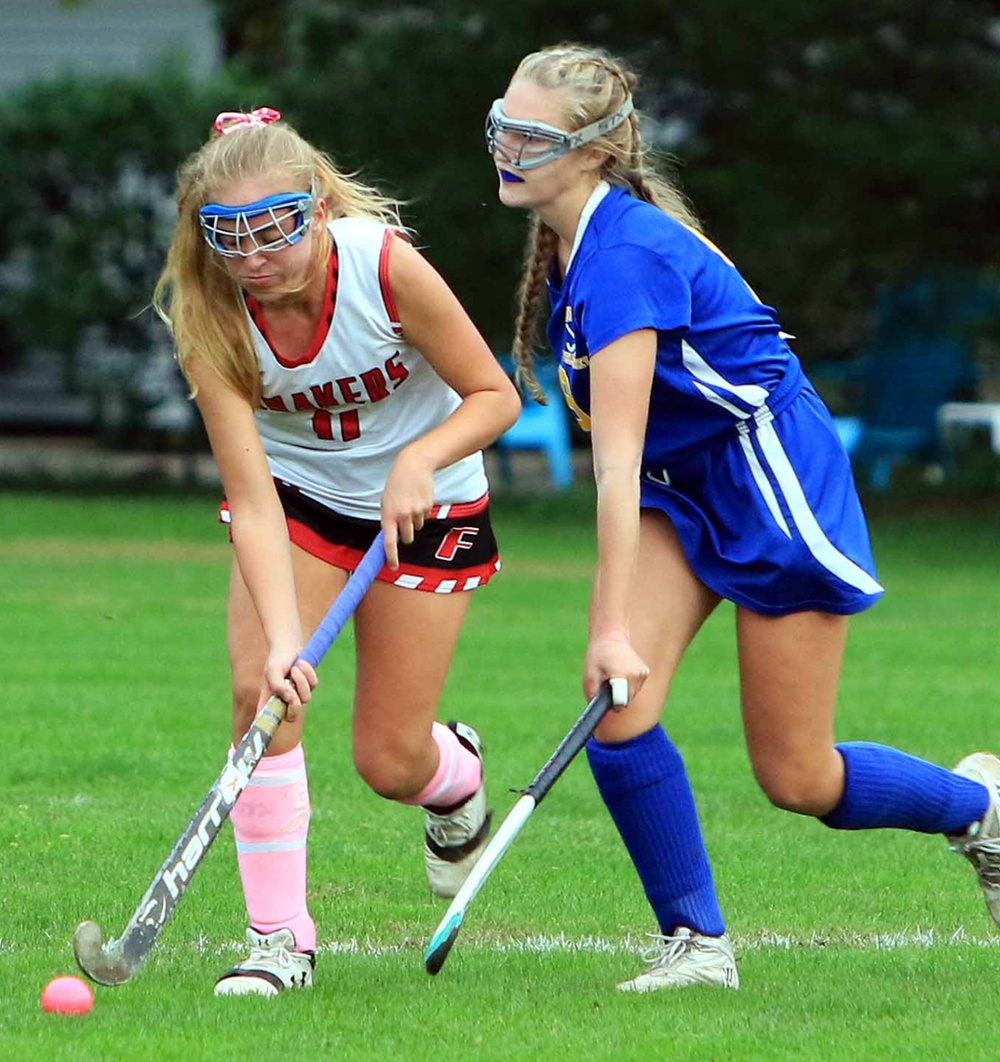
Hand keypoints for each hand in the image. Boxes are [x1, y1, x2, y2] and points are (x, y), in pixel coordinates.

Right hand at [261, 645, 318, 723]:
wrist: (289, 645)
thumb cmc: (277, 659)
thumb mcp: (273, 671)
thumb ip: (279, 686)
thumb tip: (290, 699)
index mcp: (268, 699)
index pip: (266, 719)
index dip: (266, 729)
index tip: (268, 733)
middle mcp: (282, 700)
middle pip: (292, 717)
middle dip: (295, 706)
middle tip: (293, 694)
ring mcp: (297, 694)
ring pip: (305, 698)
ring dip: (301, 680)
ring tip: (294, 668)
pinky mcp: (308, 686)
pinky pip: (313, 685)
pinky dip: (308, 673)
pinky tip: (300, 664)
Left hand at [381, 449, 435, 569]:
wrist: (413, 466)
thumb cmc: (396, 484)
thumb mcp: (386, 501)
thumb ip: (388, 519)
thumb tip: (390, 537)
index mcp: (388, 514)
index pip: (390, 542)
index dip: (391, 557)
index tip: (393, 566)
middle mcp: (403, 515)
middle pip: (407, 538)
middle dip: (406, 534)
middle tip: (403, 520)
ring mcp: (417, 511)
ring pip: (417, 527)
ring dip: (414, 520)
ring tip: (410, 503)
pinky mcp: (428, 507)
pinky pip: (424, 517)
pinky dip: (421, 512)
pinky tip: (418, 498)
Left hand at [583, 631, 649, 709]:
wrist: (611, 637)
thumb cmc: (597, 657)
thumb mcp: (589, 676)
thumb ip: (594, 696)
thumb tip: (598, 713)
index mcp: (621, 674)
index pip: (620, 701)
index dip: (612, 704)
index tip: (607, 700)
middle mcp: (635, 675)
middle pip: (625, 702)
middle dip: (614, 699)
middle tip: (606, 683)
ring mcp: (642, 674)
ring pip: (630, 697)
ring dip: (621, 692)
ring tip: (612, 676)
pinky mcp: (645, 673)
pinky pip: (635, 689)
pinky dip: (627, 686)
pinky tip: (621, 673)